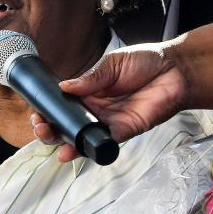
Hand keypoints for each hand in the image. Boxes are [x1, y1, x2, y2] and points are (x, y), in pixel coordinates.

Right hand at [32, 44, 184, 161]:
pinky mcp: (123, 131)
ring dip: (64, 142)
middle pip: (67, 125)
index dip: (48, 110)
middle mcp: (95, 110)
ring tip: (52, 140)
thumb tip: (64, 87)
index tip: (36, 111)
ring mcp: (108, 122)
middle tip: (40, 126)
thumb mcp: (112, 64)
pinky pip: (103, 144)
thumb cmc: (146, 62)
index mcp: (89, 92)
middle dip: (50, 129)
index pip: (63, 105)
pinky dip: (87, 149)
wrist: (175, 70)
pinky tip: (73, 151)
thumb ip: (90, 78)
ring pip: (81, 138)